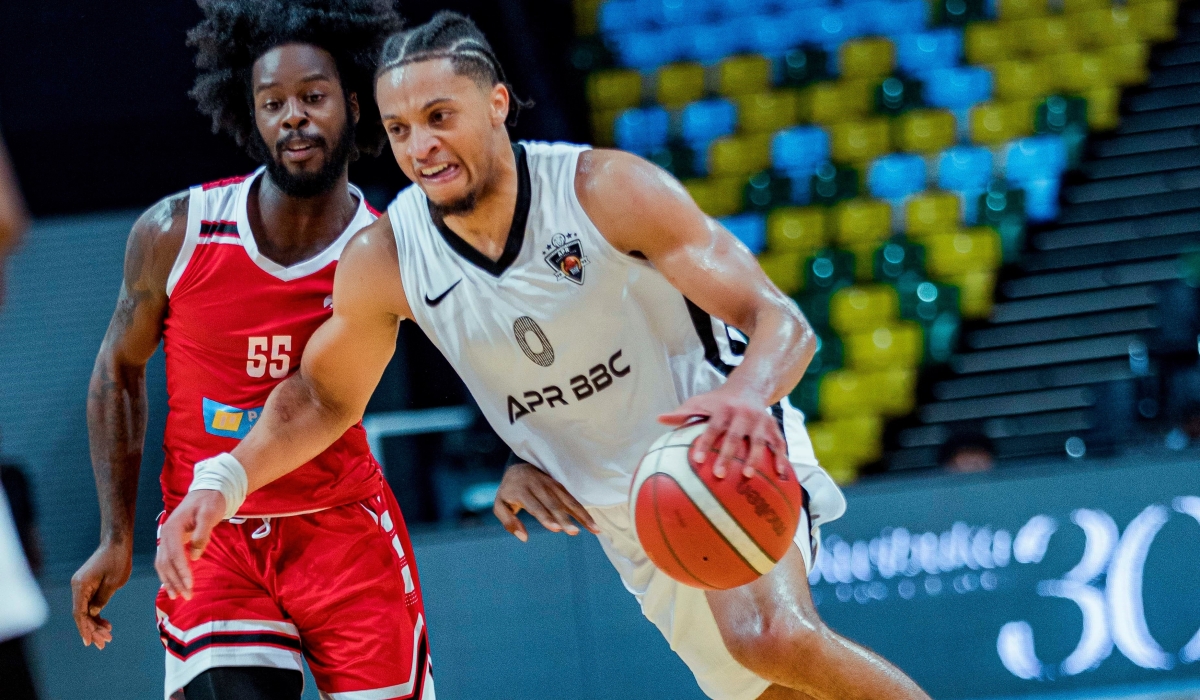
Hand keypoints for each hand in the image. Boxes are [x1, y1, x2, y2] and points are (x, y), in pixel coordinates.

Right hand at [71, 541, 131, 648]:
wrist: (117, 543)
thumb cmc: (118, 560)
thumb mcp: (114, 582)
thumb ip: (102, 599)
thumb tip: (93, 613)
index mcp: (80, 586)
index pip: (79, 613)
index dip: (84, 628)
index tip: (90, 642)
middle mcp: (78, 587)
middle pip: (82, 614)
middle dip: (92, 629)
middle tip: (105, 643)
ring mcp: (83, 586)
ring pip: (86, 610)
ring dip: (95, 624)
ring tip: (108, 636)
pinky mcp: (89, 586)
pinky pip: (90, 604)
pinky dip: (97, 614)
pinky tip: (106, 624)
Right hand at [154, 490, 225, 600]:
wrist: (206, 493)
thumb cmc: (209, 502)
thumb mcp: (209, 514)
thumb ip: (202, 534)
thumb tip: (195, 556)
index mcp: (172, 528)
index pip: (174, 554)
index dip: (181, 570)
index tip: (190, 584)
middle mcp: (165, 535)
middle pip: (166, 562)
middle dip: (176, 580)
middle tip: (187, 595)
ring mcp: (166, 539)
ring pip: (163, 564)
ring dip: (170, 581)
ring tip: (177, 596)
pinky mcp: (171, 543)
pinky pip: (165, 562)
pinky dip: (168, 575)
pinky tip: (173, 586)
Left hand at [493, 462, 598, 540]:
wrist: (519, 467)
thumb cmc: (509, 492)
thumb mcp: (500, 505)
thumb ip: (509, 522)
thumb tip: (524, 537)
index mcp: (521, 490)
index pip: (535, 505)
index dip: (545, 517)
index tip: (555, 529)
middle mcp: (539, 486)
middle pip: (553, 504)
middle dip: (564, 519)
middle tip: (574, 532)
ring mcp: (551, 484)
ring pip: (568, 501)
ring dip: (581, 515)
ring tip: (594, 529)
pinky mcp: (560, 485)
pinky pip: (573, 499)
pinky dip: (584, 512)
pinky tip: (593, 525)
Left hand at [658, 387, 789, 479]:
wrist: (749, 386)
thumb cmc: (718, 401)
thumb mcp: (700, 402)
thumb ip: (683, 413)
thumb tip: (659, 419)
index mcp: (723, 409)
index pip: (713, 427)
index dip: (706, 443)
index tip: (698, 460)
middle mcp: (743, 414)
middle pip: (735, 437)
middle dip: (728, 456)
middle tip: (719, 475)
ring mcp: (760, 421)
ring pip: (758, 441)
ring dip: (754, 459)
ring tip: (748, 476)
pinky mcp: (773, 427)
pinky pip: (779, 444)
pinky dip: (781, 458)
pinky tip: (780, 474)